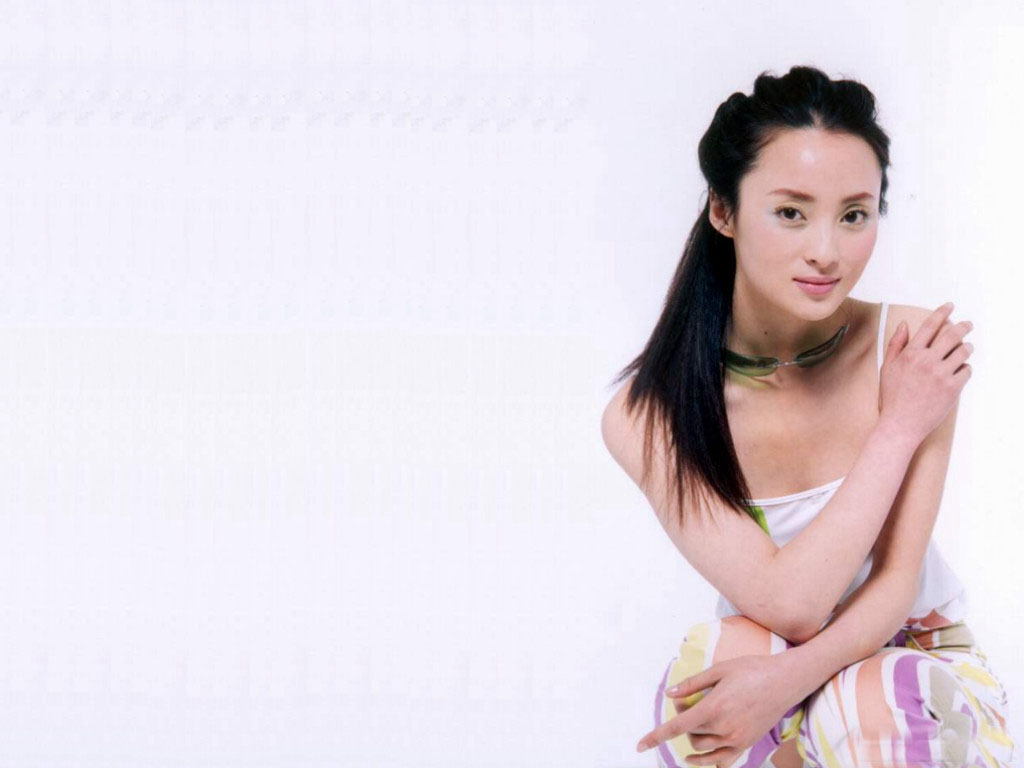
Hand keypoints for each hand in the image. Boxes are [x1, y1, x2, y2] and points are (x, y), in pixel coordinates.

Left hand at [636, 653, 798, 763]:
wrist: (785, 681)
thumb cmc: (751, 670)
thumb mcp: (719, 670)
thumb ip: (692, 684)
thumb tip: (670, 694)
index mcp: (714, 707)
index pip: (677, 727)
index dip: (656, 736)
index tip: (640, 745)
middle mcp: (724, 728)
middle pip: (689, 733)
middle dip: (682, 717)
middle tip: (687, 699)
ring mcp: (736, 739)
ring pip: (702, 747)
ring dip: (693, 734)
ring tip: (699, 714)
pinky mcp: (746, 744)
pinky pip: (721, 761)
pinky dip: (707, 761)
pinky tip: (696, 757)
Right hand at [878, 301, 972, 445]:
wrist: (901, 424)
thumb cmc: (892, 397)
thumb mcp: (887, 368)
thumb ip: (896, 345)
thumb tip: (903, 325)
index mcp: (910, 354)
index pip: (929, 326)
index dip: (941, 313)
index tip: (949, 306)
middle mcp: (927, 361)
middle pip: (952, 335)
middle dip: (963, 326)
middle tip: (968, 324)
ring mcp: (941, 374)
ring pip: (963, 351)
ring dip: (967, 347)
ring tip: (966, 348)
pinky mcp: (953, 388)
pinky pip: (967, 370)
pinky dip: (966, 368)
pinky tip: (960, 370)